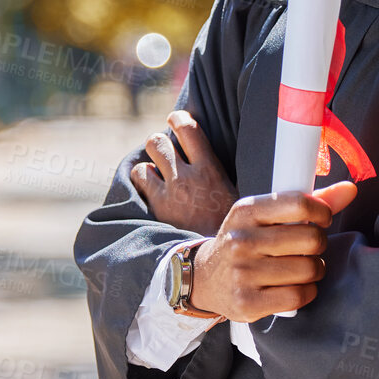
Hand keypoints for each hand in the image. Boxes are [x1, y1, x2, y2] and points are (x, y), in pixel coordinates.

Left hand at [130, 110, 238, 234]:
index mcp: (211, 170)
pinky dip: (142, 179)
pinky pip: (139, 179)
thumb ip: (227, 174)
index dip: (179, 119)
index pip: (189, 130)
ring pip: (145, 160)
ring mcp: (168, 192)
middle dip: (159, 142)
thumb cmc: (233, 227)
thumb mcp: (240, 196)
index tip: (176, 118)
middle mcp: (186, 177)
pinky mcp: (156, 207)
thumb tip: (234, 156)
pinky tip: (149, 187)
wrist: (217, 259)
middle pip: (159, 141)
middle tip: (163, 148)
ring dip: (150, 162)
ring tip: (156, 171)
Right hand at [189, 182, 357, 322]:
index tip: (322, 219)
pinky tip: (295, 286)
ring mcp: (243, 273)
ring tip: (301, 267)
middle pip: (311, 239)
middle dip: (319, 244)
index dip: (323, 212)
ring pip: (309, 269)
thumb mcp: (264, 216)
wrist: (205, 278)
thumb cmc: (245, 242)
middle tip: (309, 247)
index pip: (300, 204)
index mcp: (246, 211)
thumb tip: (349, 189)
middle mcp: (242, 240)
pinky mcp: (247, 302)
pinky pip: (299, 296)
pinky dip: (306, 292)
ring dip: (314, 269)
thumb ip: (305, 203)